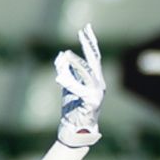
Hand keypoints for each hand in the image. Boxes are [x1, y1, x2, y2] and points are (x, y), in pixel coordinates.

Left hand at [53, 24, 105, 147]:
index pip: (93, 57)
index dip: (89, 42)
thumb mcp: (67, 86)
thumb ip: (65, 71)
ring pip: (87, 73)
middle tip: (83, 31)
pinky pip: (80, 89)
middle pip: (95, 60)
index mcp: (95, 79)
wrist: (75, 130)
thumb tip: (60, 55)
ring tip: (65, 54)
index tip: (85, 29)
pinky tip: (59, 78)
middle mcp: (99, 84)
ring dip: (76, 63)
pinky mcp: (92, 102)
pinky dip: (70, 82)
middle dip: (89, 45)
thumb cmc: (72, 109)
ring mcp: (97, 93)